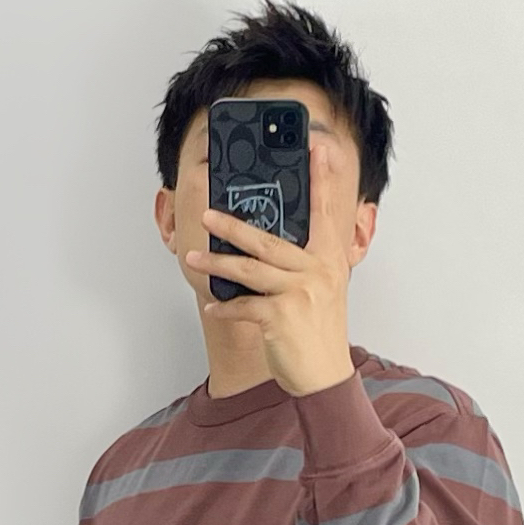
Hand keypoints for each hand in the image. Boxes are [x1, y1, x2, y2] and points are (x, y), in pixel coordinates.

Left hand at [185, 136, 356, 396]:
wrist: (325, 377)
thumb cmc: (318, 334)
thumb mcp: (322, 291)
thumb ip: (304, 265)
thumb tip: (268, 246)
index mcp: (329, 260)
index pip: (325, 211)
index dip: (321, 178)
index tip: (316, 147)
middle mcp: (317, 271)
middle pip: (268, 240)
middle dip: (234, 226)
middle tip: (208, 213)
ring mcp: (299, 293)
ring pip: (249, 269)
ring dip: (217, 262)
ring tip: (193, 255)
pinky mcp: (281, 317)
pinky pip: (244, 305)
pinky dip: (225, 306)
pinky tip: (212, 305)